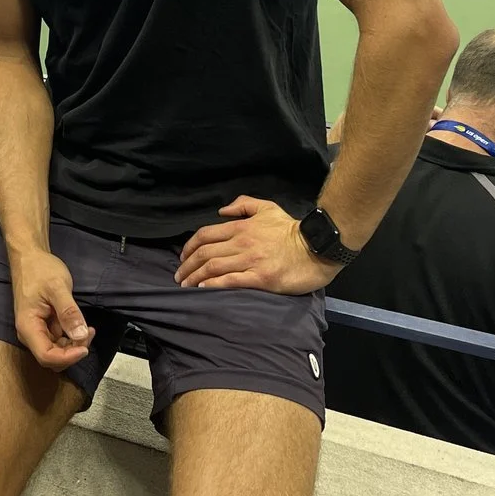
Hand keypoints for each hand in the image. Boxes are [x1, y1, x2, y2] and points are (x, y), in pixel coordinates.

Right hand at [9, 249, 93, 370]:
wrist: (30, 257)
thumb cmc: (38, 269)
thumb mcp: (57, 288)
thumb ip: (69, 312)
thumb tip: (80, 335)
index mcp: (28, 326)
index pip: (47, 356)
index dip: (68, 357)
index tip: (85, 347)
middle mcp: (30, 333)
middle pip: (52, 357)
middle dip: (73, 351)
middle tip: (88, 332)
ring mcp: (37, 330)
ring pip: (57, 351)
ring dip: (74, 345)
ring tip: (87, 328)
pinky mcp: (44, 326)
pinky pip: (58, 340)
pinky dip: (71, 337)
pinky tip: (81, 326)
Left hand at [176, 197, 337, 294]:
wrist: (316, 248)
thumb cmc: (290, 229)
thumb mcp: (267, 208)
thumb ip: (243, 205)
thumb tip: (221, 211)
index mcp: (241, 227)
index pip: (205, 235)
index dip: (189, 247)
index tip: (182, 258)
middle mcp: (241, 243)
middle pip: (205, 253)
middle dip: (187, 265)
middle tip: (178, 276)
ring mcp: (250, 261)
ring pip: (213, 268)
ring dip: (195, 277)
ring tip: (186, 286)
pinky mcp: (260, 278)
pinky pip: (230, 281)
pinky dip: (212, 285)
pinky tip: (203, 289)